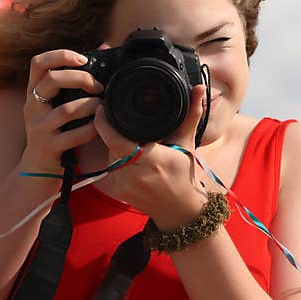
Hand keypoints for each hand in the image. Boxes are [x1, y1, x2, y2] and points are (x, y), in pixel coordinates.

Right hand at [19, 49, 103, 175]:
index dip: (60, 55)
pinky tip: (99, 126)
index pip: (38, 63)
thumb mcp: (56, 103)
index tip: (83, 59)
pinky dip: (90, 129)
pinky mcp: (49, 147)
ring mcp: (39, 128)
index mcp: (33, 92)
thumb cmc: (54, 129)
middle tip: (98, 86)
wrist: (37, 168)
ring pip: (67, 110)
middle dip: (81, 78)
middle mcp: (32, 107)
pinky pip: (74, 135)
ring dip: (90, 105)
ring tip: (102, 106)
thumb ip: (75, 79)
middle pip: (52, 80)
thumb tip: (105, 47)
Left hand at [93, 83, 209, 228]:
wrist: (179, 210)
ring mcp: (124, 184)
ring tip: (129, 138)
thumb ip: (191, 114)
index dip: (104, 124)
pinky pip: (110, 166)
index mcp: (153, 160)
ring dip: (114, 144)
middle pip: (110, 143)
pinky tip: (128, 154)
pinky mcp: (118, 190)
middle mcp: (136, 174)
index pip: (117, 140)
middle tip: (119, 119)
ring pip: (108, 154)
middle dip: (112, 130)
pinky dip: (116, 157)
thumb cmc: (185, 176)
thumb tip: (198, 89)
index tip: (103, 108)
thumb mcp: (187, 143)